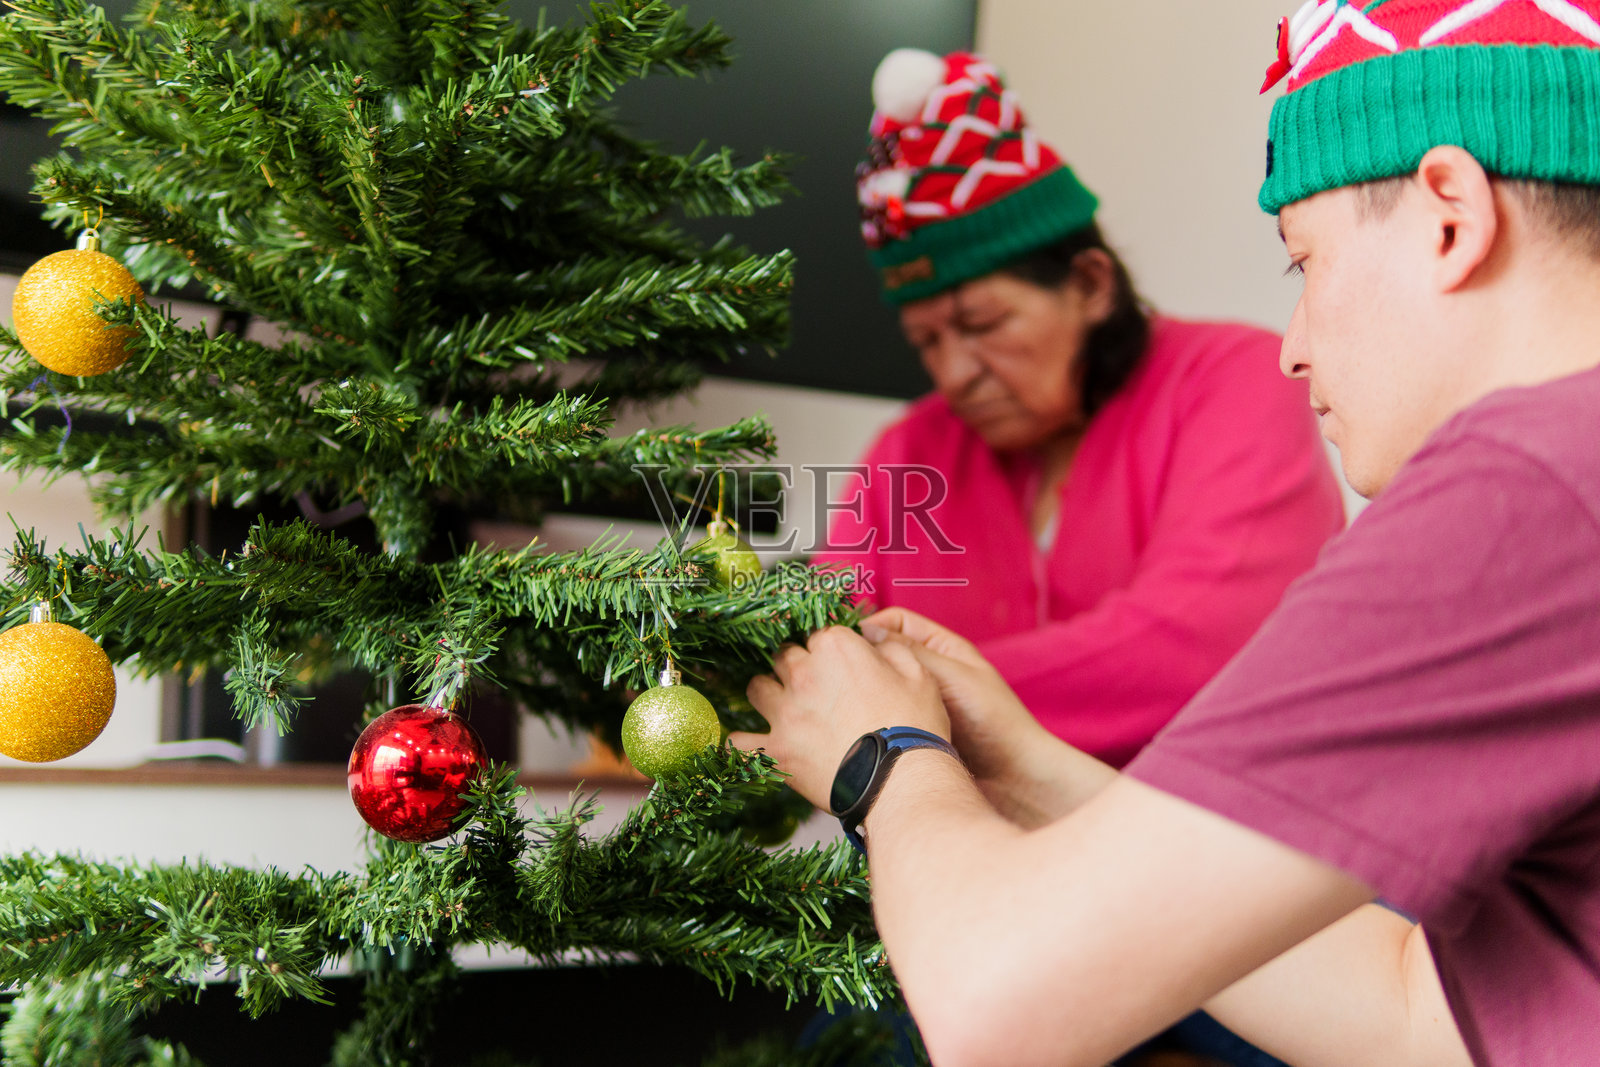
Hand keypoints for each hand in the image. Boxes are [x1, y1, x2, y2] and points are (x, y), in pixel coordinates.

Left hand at [730, 625, 949, 809]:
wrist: (902, 783)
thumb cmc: (913, 728)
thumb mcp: (919, 675)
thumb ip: (892, 648)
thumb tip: (873, 640)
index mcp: (836, 648)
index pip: (819, 634)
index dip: (829, 650)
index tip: (838, 665)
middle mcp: (803, 673)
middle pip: (784, 656)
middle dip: (796, 666)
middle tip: (814, 687)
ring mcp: (785, 711)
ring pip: (756, 688)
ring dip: (768, 693)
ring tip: (783, 707)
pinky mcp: (776, 749)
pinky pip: (740, 741)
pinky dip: (743, 742)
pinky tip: (748, 742)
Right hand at [860, 608, 1050, 784]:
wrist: (1012, 780)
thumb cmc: (994, 721)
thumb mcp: (952, 676)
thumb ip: (911, 652)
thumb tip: (866, 630)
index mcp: (941, 649)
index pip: (895, 623)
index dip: (869, 628)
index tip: (845, 643)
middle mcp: (926, 673)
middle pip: (883, 656)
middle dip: (861, 661)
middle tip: (836, 672)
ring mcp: (916, 704)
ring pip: (880, 688)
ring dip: (863, 692)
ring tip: (843, 700)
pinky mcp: (909, 732)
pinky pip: (882, 717)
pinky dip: (868, 718)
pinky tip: (855, 725)